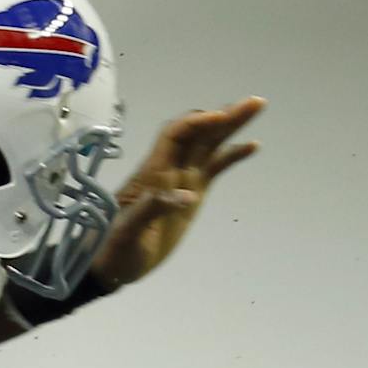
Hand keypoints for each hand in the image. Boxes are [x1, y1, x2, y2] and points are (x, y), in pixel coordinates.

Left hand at [88, 97, 263, 287]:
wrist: (110, 264)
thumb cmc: (113, 247)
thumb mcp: (127, 232)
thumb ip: (152, 210)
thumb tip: (188, 196)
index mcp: (152, 172)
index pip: (175, 136)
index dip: (197, 123)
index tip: (220, 118)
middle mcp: (170, 169)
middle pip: (198, 133)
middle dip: (224, 116)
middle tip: (255, 103)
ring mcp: (182, 180)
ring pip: (209, 145)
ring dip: (231, 126)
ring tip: (257, 108)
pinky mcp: (193, 195)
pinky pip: (214, 169)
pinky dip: (232, 156)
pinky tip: (253, 146)